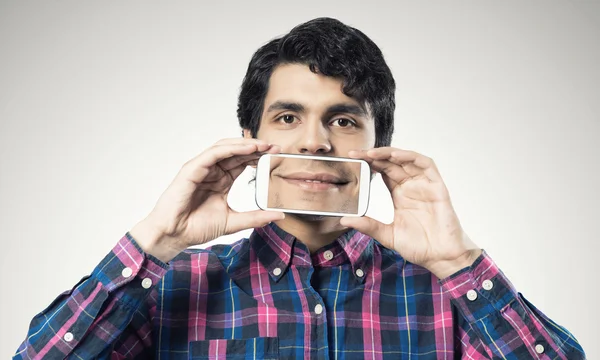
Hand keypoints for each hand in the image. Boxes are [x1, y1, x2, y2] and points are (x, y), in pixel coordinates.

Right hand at [130, 138, 284, 262]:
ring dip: (245, 145)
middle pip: (237, 152)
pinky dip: (230, 149)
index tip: (277, 155)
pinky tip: (246, 149)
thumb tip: (278, 215)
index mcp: (222, 181)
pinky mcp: (192, 169)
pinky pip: (213, 154)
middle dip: (257, 148)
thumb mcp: (233, 222)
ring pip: (225, 148)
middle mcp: (212, 171)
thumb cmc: (196, 228)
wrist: (174, 236)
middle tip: (275, 146)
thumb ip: (255, 217)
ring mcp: (202, 168)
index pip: (243, 162)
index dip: (260, 157)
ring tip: (263, 145)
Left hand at [340, 148, 480, 278]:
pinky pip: (426, 165)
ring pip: (407, 160)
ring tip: (372, 153)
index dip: (368, 162)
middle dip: (374, 155)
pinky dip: (411, 157)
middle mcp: (411, 186)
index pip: (382, 170)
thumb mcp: (387, 235)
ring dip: (390, 153)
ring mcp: (424, 185)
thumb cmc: (418, 246)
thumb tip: (344, 220)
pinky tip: (396, 157)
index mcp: (399, 194)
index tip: (352, 158)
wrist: (441, 257)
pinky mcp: (437, 187)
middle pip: (391, 162)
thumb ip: (368, 226)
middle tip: (356, 153)